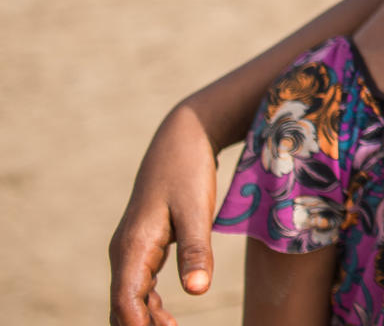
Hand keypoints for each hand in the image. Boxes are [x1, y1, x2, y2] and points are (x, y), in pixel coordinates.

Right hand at [108, 105, 219, 325]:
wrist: (182, 139)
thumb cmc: (189, 172)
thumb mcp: (197, 210)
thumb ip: (196, 250)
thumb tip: (197, 292)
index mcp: (133, 247)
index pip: (126, 302)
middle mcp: (125, 252)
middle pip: (123, 306)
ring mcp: (132, 250)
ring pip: (130, 299)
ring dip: (146, 321)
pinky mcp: (144, 246)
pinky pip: (139, 286)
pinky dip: (149, 307)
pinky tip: (168, 321)